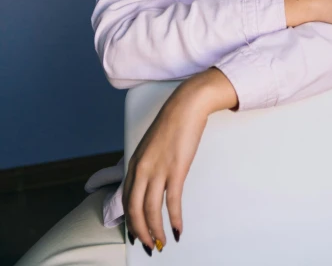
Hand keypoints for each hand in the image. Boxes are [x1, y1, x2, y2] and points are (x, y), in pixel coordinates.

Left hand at [123, 68, 237, 251]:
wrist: (186, 106)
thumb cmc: (172, 124)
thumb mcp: (151, 147)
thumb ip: (147, 166)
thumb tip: (150, 186)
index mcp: (134, 163)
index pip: (126, 200)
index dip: (131, 221)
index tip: (138, 234)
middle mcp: (141, 169)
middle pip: (135, 209)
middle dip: (141, 232)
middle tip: (150, 245)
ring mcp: (157, 169)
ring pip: (151, 210)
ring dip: (156, 230)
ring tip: (162, 242)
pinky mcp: (175, 169)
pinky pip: (172, 201)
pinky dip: (174, 219)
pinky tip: (177, 229)